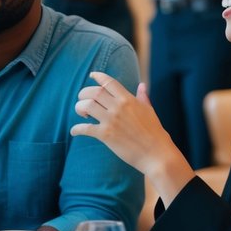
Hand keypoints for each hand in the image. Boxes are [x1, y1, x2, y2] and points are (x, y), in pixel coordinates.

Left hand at [71, 74, 193, 198]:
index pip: (109, 82)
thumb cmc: (155, 133)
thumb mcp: (149, 111)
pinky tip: (74, 131)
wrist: (156, 154)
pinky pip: (85, 128)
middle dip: (84, 94)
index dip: (98, 76)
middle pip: (94, 92)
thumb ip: (143, 97)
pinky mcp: (106, 135)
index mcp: (128, 99)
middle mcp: (118, 107)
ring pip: (86, 106)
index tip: (92, 75)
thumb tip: (142, 85)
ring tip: (82, 114)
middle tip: (82, 100)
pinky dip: (76, 129)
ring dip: (79, 107)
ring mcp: (111, 120)